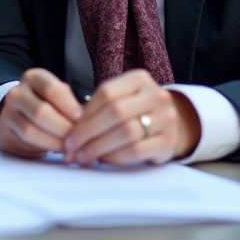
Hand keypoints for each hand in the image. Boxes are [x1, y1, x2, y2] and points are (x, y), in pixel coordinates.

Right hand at [0, 68, 82, 158]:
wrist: (20, 116)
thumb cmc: (47, 105)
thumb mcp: (59, 98)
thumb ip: (71, 106)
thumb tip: (89, 122)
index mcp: (34, 78)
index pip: (52, 89)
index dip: (69, 106)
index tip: (82, 119)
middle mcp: (17, 92)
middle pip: (41, 111)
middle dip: (63, 128)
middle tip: (78, 138)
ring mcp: (8, 111)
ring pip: (31, 129)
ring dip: (55, 140)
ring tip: (70, 146)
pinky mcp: (5, 130)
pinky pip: (26, 140)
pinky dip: (46, 146)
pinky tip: (58, 148)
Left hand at [63, 69, 200, 164]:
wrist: (171, 124)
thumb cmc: (136, 112)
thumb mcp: (120, 100)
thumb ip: (97, 110)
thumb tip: (69, 134)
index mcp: (139, 79)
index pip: (106, 94)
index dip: (84, 116)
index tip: (68, 134)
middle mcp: (156, 95)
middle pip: (115, 112)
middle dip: (88, 133)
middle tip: (71, 149)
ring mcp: (166, 118)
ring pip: (126, 132)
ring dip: (99, 148)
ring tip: (83, 157)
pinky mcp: (169, 141)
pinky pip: (136, 150)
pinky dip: (115, 157)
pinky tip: (103, 160)